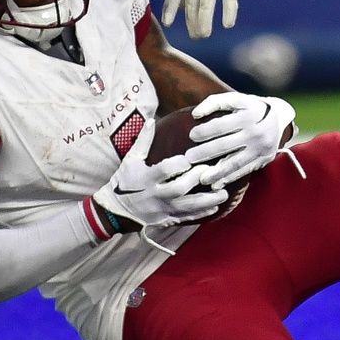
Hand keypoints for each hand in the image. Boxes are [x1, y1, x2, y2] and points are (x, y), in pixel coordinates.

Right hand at [92, 152, 227, 232]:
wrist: (116, 211)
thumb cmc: (125, 181)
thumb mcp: (131, 159)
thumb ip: (143, 141)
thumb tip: (152, 120)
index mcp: (146, 178)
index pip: (164, 170)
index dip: (178, 164)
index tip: (190, 157)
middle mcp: (155, 194)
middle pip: (178, 189)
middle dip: (196, 179)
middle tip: (210, 170)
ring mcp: (162, 209)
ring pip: (187, 206)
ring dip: (207, 200)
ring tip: (223, 193)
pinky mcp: (166, 219)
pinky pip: (186, 218)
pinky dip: (201, 213)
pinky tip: (215, 207)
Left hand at [162, 0, 268, 38]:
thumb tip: (183, 8)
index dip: (170, 8)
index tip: (167, 23)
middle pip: (191, 2)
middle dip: (191, 21)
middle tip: (195, 36)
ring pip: (205, 2)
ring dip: (204, 21)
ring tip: (204, 34)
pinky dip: (228, 12)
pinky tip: (228, 24)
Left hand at [184, 92, 296, 189]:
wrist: (280, 116)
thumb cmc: (250, 107)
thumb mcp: (237, 99)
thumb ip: (215, 102)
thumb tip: (195, 114)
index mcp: (248, 114)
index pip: (222, 124)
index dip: (206, 130)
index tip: (191, 136)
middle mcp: (256, 131)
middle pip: (226, 145)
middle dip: (205, 152)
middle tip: (188, 158)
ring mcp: (261, 147)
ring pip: (235, 162)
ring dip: (216, 172)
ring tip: (200, 178)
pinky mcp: (264, 159)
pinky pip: (244, 171)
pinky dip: (229, 178)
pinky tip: (216, 184)